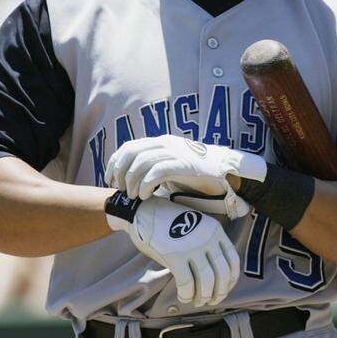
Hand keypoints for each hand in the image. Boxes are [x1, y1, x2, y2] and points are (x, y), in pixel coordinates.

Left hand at [105, 135, 266, 216]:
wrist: (225, 172)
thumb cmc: (196, 173)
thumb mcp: (171, 166)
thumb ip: (154, 167)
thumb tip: (131, 178)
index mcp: (161, 141)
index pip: (128, 147)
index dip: (114, 163)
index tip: (110, 180)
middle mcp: (166, 143)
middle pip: (131, 154)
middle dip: (121, 174)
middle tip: (122, 191)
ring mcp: (175, 152)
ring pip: (141, 163)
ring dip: (132, 182)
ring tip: (134, 196)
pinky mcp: (183, 164)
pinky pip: (156, 172)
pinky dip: (145, 184)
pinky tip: (145, 195)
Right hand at [106, 194, 239, 306]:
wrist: (144, 211)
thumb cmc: (169, 223)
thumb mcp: (196, 227)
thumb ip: (207, 246)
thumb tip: (214, 277)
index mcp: (215, 230)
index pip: (233, 261)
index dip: (230, 281)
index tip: (224, 289)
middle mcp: (207, 238)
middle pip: (222, 274)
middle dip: (219, 293)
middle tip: (211, 301)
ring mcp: (192, 246)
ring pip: (207, 281)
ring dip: (203, 297)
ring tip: (196, 301)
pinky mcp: (175, 255)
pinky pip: (187, 283)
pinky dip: (187, 295)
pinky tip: (183, 297)